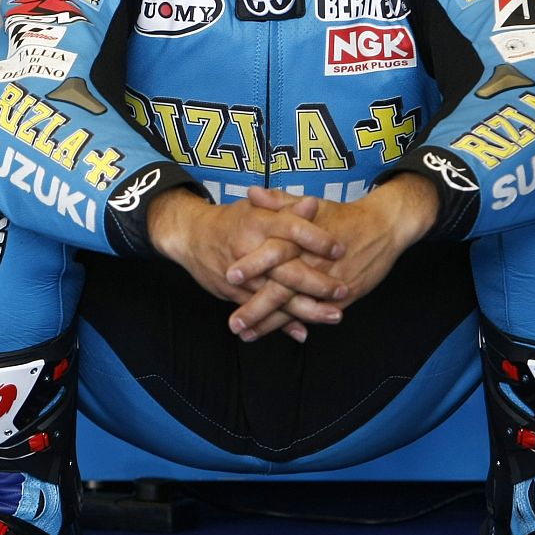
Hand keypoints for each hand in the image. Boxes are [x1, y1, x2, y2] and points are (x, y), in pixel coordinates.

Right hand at [147, 187, 345, 321]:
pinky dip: (280, 323)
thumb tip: (313, 204)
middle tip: (344, 290)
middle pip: (287, 268)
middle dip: (317, 282)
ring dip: (306, 308)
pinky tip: (301, 331)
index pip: (291, 229)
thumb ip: (285, 206)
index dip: (316, 239)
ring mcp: (242, 275)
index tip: (340, 249)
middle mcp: (249, 248)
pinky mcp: (234, 293)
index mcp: (258, 223)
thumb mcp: (257, 208)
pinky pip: (260, 310)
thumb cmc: (231, 221)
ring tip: (333, 315)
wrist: (191, 236)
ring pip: (277, 295)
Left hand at [230, 174, 438, 340]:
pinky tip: (282, 335)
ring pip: (296, 308)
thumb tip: (251, 192)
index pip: (273, 253)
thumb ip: (278, 202)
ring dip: (271, 324)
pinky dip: (300, 324)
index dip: (252, 265)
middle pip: (282, 288)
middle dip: (256, 308)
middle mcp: (314, 262)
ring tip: (247, 335)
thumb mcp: (309, 205)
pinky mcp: (344, 295)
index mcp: (303, 238)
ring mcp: (329, 282)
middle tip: (233, 323)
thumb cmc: (341, 215)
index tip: (228, 277)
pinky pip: (317, 313)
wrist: (384, 226)